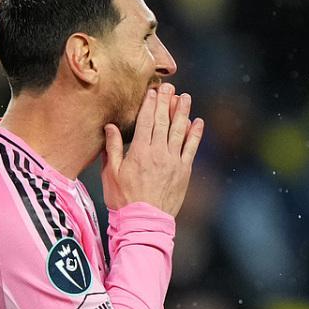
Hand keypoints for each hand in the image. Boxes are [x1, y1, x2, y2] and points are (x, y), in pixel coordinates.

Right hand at [102, 83, 204, 216]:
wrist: (144, 221)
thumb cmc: (124, 200)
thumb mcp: (112, 174)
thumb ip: (113, 148)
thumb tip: (111, 127)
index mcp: (140, 151)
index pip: (146, 121)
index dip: (150, 104)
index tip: (153, 91)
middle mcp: (159, 153)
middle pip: (164, 121)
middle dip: (166, 102)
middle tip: (170, 87)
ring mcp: (174, 161)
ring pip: (179, 131)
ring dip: (183, 112)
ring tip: (185, 97)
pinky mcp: (184, 171)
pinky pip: (191, 148)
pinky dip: (195, 134)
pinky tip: (198, 122)